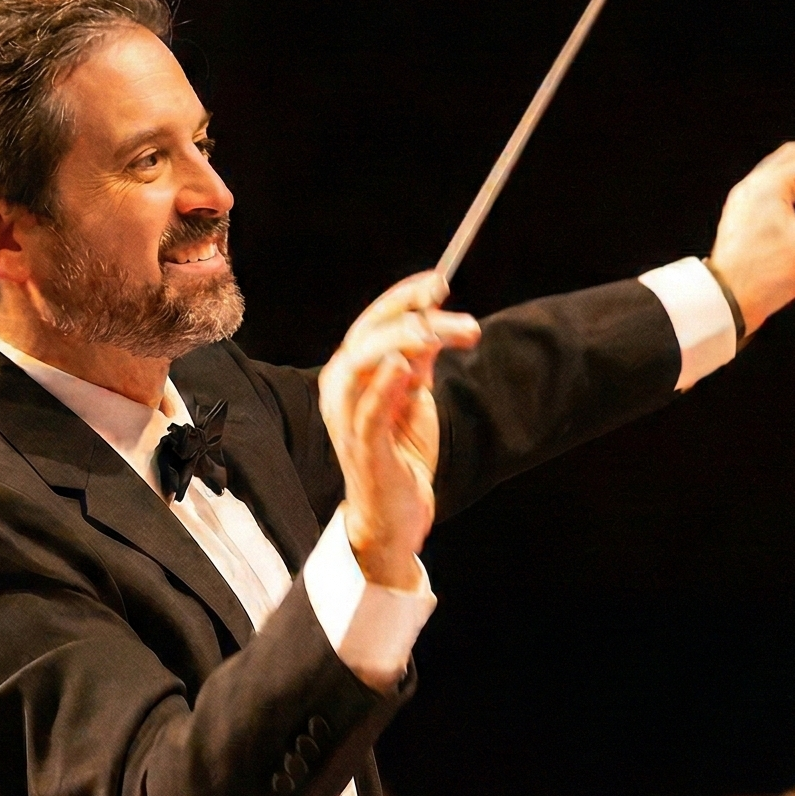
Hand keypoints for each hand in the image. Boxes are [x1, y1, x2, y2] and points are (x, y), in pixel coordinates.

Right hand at [318, 271, 479, 588]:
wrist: (396, 513)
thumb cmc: (401, 455)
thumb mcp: (415, 396)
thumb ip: (420, 360)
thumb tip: (436, 320)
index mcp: (350, 372)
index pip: (373, 321)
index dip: (404, 296)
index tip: (440, 281)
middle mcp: (340, 389)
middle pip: (367, 335)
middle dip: (411, 315)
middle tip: (454, 314)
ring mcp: (346, 418)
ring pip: (361, 363)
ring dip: (400, 342)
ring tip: (437, 333)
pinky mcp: (362, 448)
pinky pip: (367, 411)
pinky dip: (384, 386)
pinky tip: (407, 366)